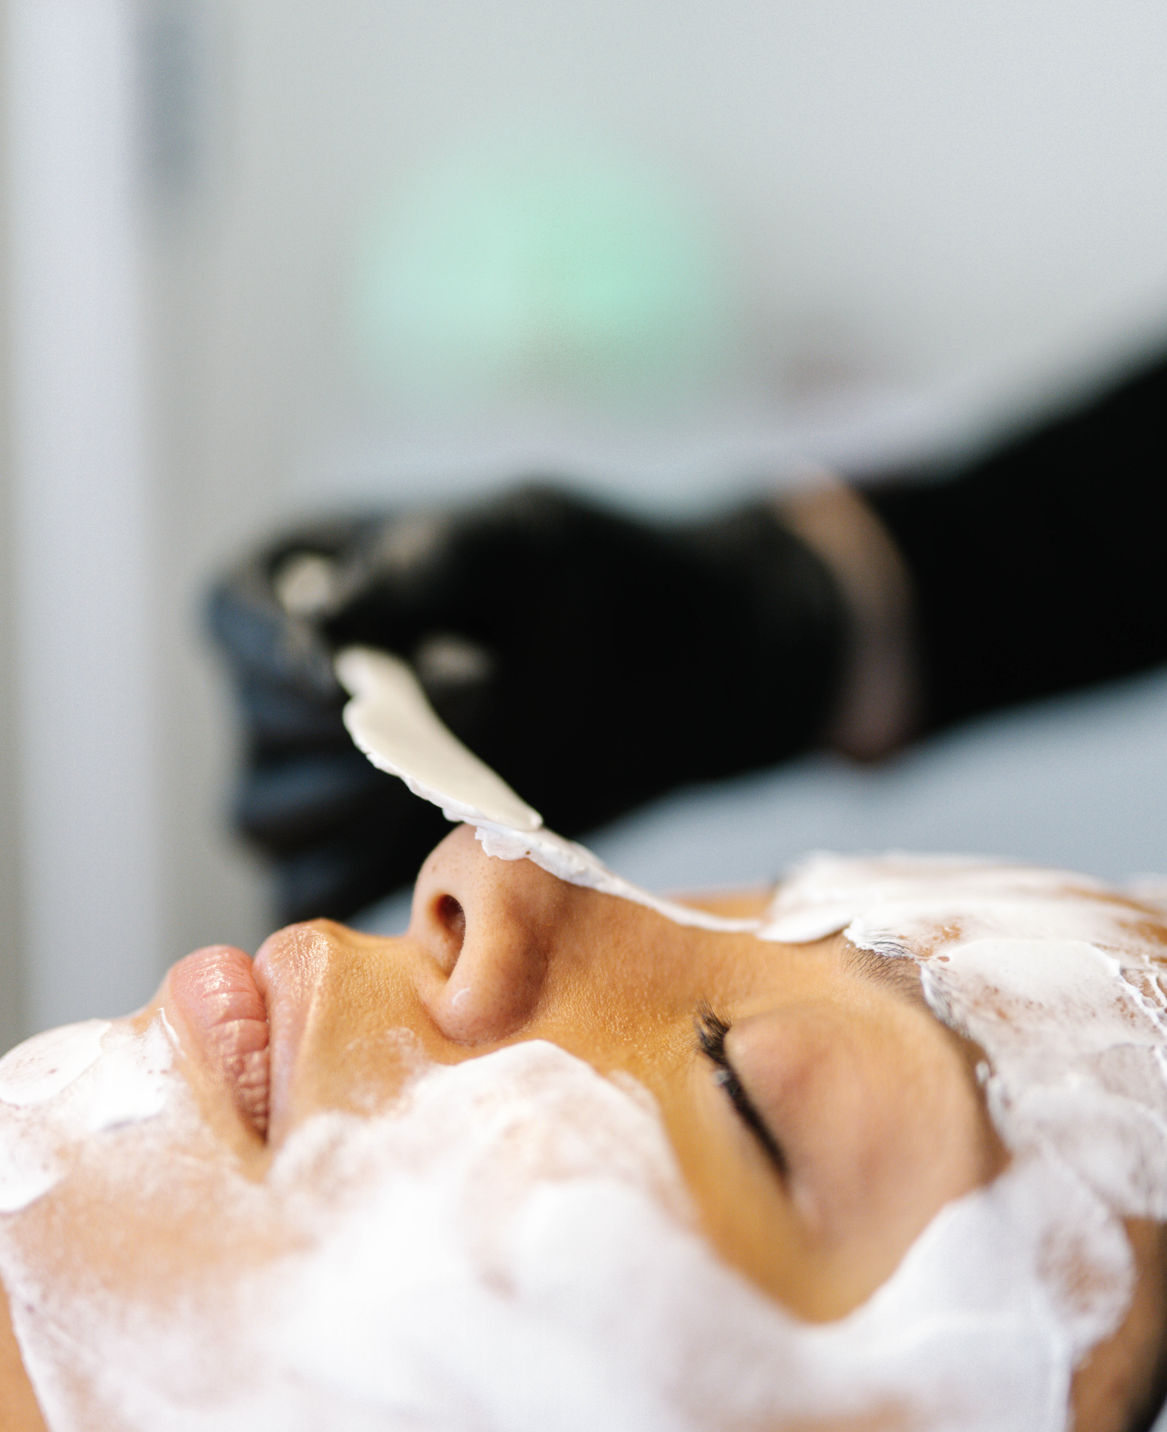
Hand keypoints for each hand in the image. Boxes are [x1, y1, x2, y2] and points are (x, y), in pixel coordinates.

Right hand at [209, 486, 850, 921]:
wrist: (667, 669)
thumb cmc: (588, 580)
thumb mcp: (511, 541)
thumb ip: (417, 571)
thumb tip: (323, 633)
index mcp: (302, 583)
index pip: (233, 621)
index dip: (267, 655)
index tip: (335, 677)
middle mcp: (293, 685)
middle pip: (257, 736)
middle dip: (347, 738)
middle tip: (473, 697)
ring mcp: (325, 777)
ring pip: (272, 824)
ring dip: (358, 813)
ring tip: (463, 779)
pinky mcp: (368, 850)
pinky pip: (318, 890)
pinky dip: (362, 884)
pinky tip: (440, 857)